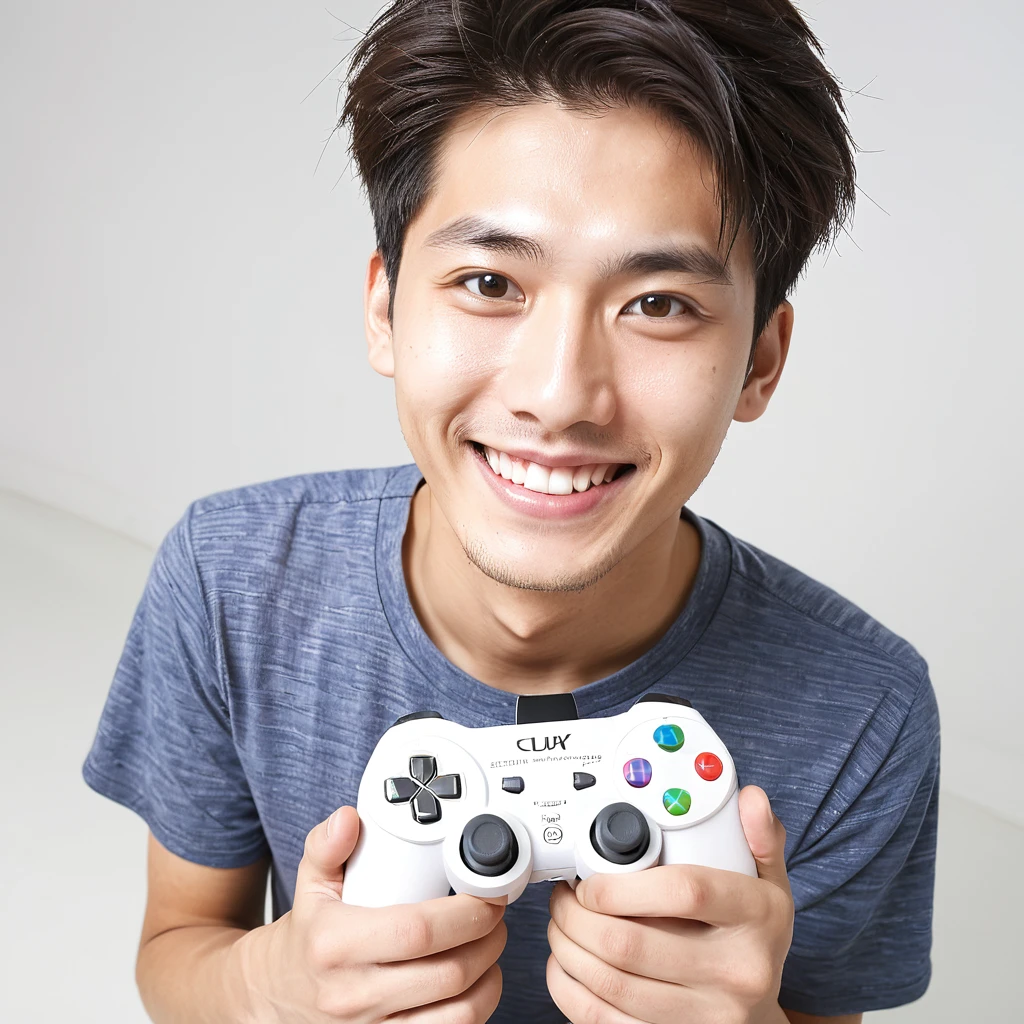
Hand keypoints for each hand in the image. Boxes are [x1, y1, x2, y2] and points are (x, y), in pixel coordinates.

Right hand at [240, 806, 507, 1022]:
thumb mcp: (310, 885)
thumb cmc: (307, 939)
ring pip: (458, 1013)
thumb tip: (348, 819)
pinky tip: (475, 984)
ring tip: (490, 948)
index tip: (486, 895)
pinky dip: (475, 1010)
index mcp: (337, 944)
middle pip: (448, 972)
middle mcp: (354, 994)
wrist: (275, 997)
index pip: (417, 931)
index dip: (465, 913)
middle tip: (495, 916)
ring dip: (489, 977)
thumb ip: (328, 846)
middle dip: (488, 939)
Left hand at [546, 786, 793, 1023]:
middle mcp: (735, 971)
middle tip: (565, 895)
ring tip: (561, 922)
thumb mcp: (770, 883)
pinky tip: (565, 965)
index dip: (622, 885)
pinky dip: (570, 991)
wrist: (760, 1014)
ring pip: (611, 983)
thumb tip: (750, 798)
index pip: (684, 892)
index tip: (591, 879)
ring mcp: (707, 1015)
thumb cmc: (755, 937)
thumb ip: (760, 836)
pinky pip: (603, 1021)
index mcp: (757, 918)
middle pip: (632, 944)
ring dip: (568, 948)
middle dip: (578, 916)